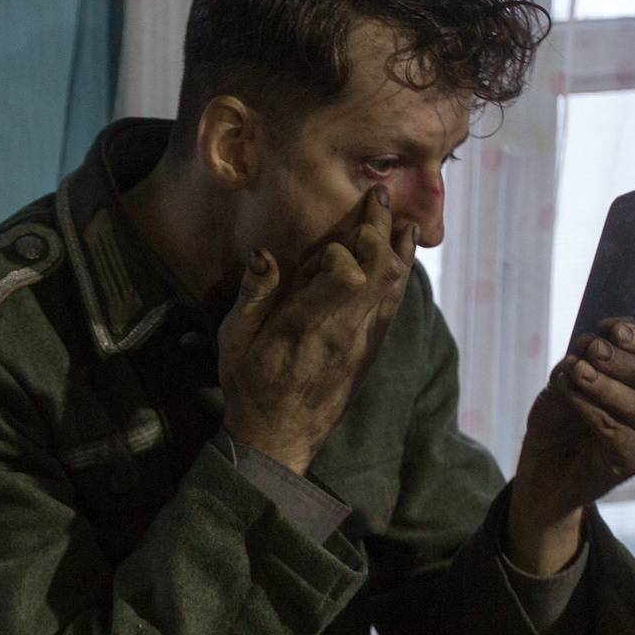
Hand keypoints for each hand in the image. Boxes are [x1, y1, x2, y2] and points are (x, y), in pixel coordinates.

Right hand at [217, 187, 417, 475]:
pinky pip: (394, 305)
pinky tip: (399, 256)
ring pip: (395, 287)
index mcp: (307, 327)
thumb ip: (253, 295)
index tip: (316, 255)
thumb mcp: (234, 341)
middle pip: (380, 271)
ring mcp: (363, 343)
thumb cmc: (250, 387)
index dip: (338, 251)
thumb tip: (264, 254)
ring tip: (400, 218)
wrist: (278, 438)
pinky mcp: (371, 350)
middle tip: (377, 196)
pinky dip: (400, 274)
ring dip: (400, 248)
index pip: (345, 273)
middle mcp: (344, 333)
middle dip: (380, 228)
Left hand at [508, 319, 634, 573]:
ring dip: (601, 384)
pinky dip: (589, 407)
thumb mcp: (572, 374)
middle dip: (620, 360)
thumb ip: (589, 354)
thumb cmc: (563, 416)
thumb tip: (606, 334)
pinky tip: (566, 390)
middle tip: (590, 348)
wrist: (545, 464)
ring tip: (573, 370)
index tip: (609, 328)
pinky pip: (616, 430)